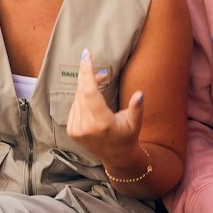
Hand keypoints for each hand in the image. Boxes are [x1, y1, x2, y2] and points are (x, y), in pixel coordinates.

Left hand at [66, 49, 146, 171]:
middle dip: (90, 76)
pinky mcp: (72, 130)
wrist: (116, 157)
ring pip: (77, 97)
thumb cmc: (128, 136)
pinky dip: (82, 98)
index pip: (89, 92)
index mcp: (102, 123)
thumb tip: (140, 94)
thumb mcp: (135, 123)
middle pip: (82, 91)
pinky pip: (75, 105)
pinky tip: (93, 99)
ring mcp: (76, 129)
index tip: (86, 55)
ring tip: (102, 83)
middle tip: (103, 72)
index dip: (87, 72)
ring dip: (87, 87)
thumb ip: (137, 108)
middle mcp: (86, 126)